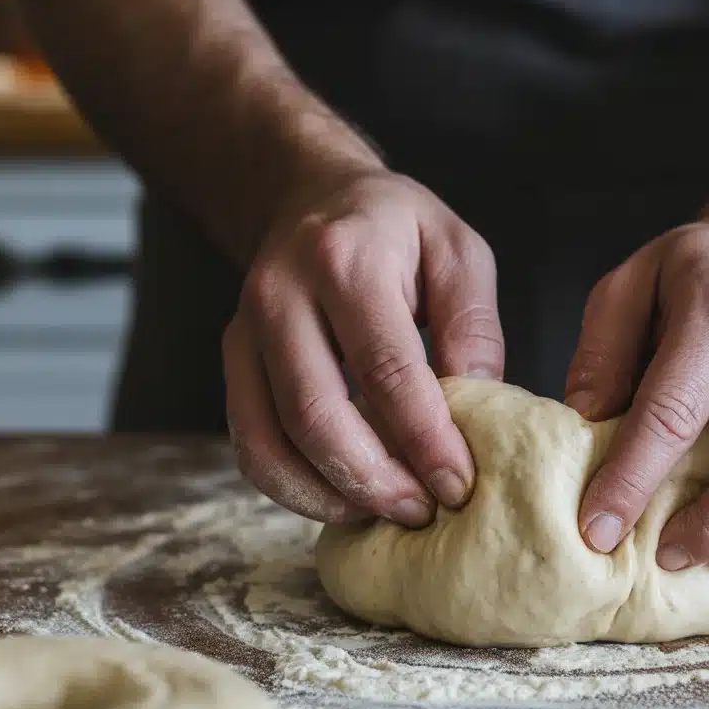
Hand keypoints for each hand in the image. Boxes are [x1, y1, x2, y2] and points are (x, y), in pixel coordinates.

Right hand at [223, 163, 503, 525]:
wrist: (311, 196)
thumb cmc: (396, 228)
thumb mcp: (458, 251)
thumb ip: (473, 328)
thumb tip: (477, 413)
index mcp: (345, 260)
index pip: (386, 369)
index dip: (423, 440)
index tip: (458, 485)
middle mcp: (281, 295)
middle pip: (317, 416)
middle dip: (374, 481)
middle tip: (424, 511)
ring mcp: (244, 331)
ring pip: (269, 442)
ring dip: (330, 496)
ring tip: (388, 512)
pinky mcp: (232, 362)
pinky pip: (250, 444)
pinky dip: (294, 487)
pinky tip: (345, 497)